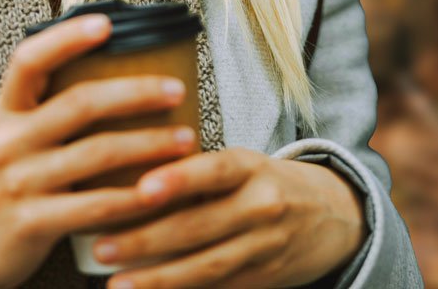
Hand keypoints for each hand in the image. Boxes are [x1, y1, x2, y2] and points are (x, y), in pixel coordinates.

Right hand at [0, 13, 196, 288]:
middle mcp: (10, 138)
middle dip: (136, 93)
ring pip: (97, 154)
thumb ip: (46, 102)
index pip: (29, 60)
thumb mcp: (12, 130)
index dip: (66, 38)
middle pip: (80, 104)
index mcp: (6, 108)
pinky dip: (133, 198)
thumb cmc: (4, 176)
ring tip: (186, 139)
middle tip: (177, 90)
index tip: (107, 24)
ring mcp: (19, 181)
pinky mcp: (32, 223)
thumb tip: (110, 62)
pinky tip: (161, 191)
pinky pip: (94, 206)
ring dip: (149, 145)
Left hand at [90, 147, 368, 288]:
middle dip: (146, 239)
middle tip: (101, 246)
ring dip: (158, 278)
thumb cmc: (266, 179)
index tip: (141, 188)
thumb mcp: (242, 162)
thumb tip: (130, 174)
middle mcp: (261, 206)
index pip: (213, 170)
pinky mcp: (266, 279)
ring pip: (207, 266)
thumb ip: (198, 170)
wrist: (336, 214)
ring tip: (116, 284)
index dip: (178, 179)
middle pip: (200, 225)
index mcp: (251, 166)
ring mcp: (266, 247)